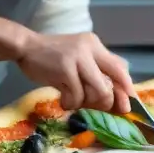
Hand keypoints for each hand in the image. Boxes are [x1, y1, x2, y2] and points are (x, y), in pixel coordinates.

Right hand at [17, 32, 135, 112]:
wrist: (26, 47)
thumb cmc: (52, 56)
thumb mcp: (78, 56)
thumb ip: (95, 69)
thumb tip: (116, 96)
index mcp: (95, 45)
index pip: (120, 68)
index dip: (127, 89)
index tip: (128, 105)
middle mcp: (90, 49)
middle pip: (112, 83)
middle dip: (108, 101)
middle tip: (97, 108)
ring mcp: (78, 58)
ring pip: (98, 92)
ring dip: (87, 103)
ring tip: (75, 101)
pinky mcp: (65, 70)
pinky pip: (77, 96)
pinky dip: (71, 103)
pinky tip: (63, 99)